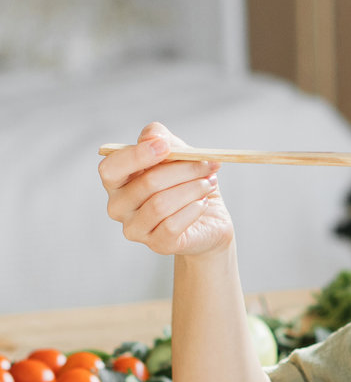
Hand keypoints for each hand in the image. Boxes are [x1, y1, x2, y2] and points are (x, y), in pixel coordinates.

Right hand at [99, 121, 233, 257]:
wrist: (208, 218)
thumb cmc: (185, 181)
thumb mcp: (175, 151)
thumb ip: (159, 137)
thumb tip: (152, 138)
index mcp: (116, 181)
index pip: (111, 168)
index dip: (136, 156)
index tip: (165, 146)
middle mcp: (118, 206)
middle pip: (147, 183)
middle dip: (183, 170)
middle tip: (207, 165)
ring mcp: (135, 229)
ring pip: (161, 204)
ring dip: (192, 189)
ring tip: (209, 183)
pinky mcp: (157, 244)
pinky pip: (172, 225)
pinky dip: (193, 209)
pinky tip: (203, 203)